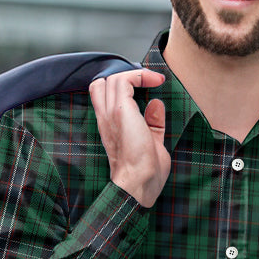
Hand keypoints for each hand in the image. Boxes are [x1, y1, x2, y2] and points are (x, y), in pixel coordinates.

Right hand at [89, 68, 168, 207]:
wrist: (139, 183)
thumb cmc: (145, 173)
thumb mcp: (152, 142)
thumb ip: (152, 123)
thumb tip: (156, 104)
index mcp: (109, 127)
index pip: (102, 95)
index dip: (121, 86)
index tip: (146, 87)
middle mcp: (105, 118)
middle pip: (102, 83)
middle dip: (124, 78)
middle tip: (146, 83)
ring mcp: (110, 114)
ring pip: (112, 78)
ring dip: (135, 75)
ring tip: (154, 80)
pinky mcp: (120, 111)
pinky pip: (124, 80)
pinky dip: (140, 76)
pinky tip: (155, 81)